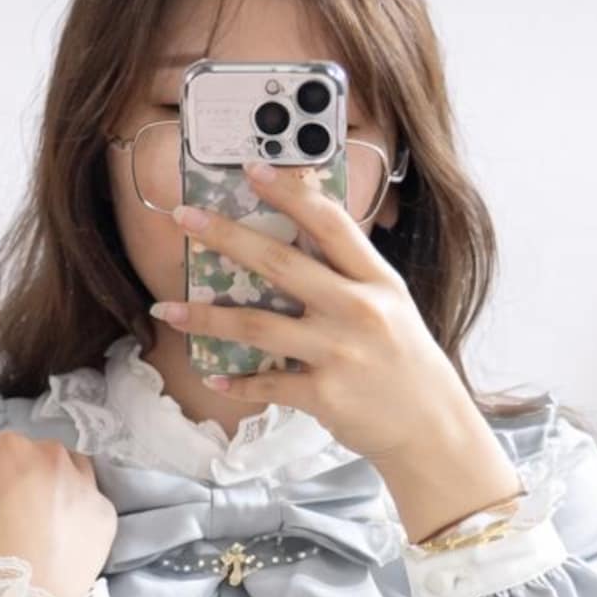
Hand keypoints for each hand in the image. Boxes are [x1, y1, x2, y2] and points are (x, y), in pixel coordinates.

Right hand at [0, 431, 115, 596]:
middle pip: (32, 452)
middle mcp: (52, 459)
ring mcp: (85, 485)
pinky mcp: (105, 513)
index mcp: (9, 453)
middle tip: (5, 496)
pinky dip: (76, 508)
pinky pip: (89, 500)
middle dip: (16, 469)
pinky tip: (65, 529)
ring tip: (42, 505)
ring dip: (53, 478)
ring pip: (70, 467)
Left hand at [149, 160, 523, 537]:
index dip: (289, 193)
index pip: (330, 222)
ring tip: (167, 309)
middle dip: (226, 237)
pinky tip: (214, 376)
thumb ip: (349, 274)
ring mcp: (338, 353)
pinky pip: (267, 383)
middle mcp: (357, 310)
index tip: (252, 170)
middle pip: (280, 264)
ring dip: (206, 316)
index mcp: (376, 280)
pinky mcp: (323, 395)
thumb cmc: (403, 361)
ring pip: (258, 325)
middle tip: (184, 218)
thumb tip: (300, 237)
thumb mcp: (390, 305)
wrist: (429, 426)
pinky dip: (237, 381)